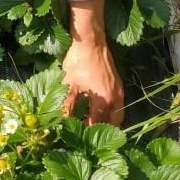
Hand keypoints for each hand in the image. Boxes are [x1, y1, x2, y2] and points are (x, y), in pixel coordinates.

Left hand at [60, 0, 124, 125]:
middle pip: (113, 122)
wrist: (91, 41)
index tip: (76, 138)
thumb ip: (66, 105)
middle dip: (102, 131)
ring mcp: (119, 90)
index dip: (85, 132)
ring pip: (117, 113)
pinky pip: (117, 104)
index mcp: (104, 100)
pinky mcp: (118, 84)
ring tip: (92, 126)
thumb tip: (60, 122)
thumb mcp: (69, 85)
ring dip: (107, 121)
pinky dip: (110, 111)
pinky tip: (97, 110)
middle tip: (88, 136)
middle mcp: (116, 98)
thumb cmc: (78, 61)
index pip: (96, 124)